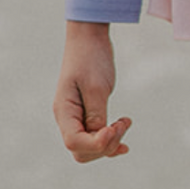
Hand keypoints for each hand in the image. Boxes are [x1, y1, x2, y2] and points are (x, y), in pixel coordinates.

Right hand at [53, 21, 131, 161]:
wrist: (89, 38)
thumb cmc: (91, 58)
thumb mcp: (97, 87)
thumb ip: (97, 116)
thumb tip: (100, 138)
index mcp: (64, 111)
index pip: (75, 143)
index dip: (97, 144)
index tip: (114, 127)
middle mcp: (67, 118)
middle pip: (82, 151)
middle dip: (105, 145)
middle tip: (122, 124)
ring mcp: (76, 118)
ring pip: (89, 147)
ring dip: (110, 142)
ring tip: (125, 123)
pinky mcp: (87, 114)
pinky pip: (95, 137)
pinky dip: (110, 140)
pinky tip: (124, 138)